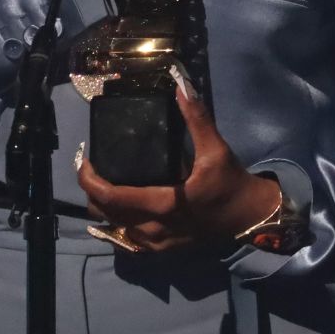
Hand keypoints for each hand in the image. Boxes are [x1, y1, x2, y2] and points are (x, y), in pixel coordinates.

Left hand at [78, 70, 282, 252]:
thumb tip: (181, 85)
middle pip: (105, 213)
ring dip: (103, 206)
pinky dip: (116, 221)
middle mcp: (153, 228)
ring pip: (113, 227)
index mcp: (163, 204)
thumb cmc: (231, 183)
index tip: (85, 159)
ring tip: (103, 181)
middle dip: (91, 190)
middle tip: (92, 166)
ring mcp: (156, 243)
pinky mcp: (161, 249)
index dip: (89, 180)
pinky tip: (118, 204)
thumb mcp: (216, 150)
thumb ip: (197, 118)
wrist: (249, 218)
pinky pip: (126, 238)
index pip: (111, 197)